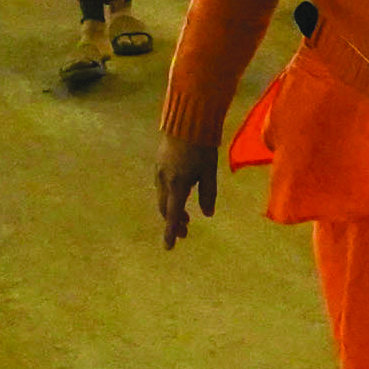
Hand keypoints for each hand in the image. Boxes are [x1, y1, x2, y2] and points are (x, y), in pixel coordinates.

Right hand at [156, 136, 218, 251]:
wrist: (186, 120)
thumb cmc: (202, 146)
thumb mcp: (209, 172)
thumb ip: (208, 194)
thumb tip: (207, 214)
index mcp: (177, 185)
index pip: (173, 215)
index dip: (171, 233)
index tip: (169, 248)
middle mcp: (164, 180)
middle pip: (165, 208)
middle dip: (174, 222)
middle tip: (186, 233)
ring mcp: (159, 171)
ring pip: (162, 197)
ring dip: (172, 209)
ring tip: (186, 217)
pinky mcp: (159, 163)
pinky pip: (161, 186)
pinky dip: (169, 196)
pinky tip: (179, 195)